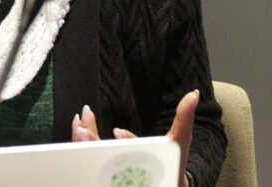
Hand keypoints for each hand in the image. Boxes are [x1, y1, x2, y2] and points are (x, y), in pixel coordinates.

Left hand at [71, 90, 198, 186]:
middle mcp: (131, 175)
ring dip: (85, 146)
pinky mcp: (107, 174)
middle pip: (109, 163)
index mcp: (147, 169)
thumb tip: (193, 94)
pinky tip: (79, 132)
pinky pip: (90, 164)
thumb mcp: (180, 141)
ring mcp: (118, 176)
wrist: (166, 184)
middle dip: (95, 146)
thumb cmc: (173, 163)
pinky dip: (82, 149)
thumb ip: (184, 118)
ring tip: (79, 126)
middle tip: (83, 130)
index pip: (136, 159)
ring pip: (96, 165)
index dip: (128, 145)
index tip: (117, 131)